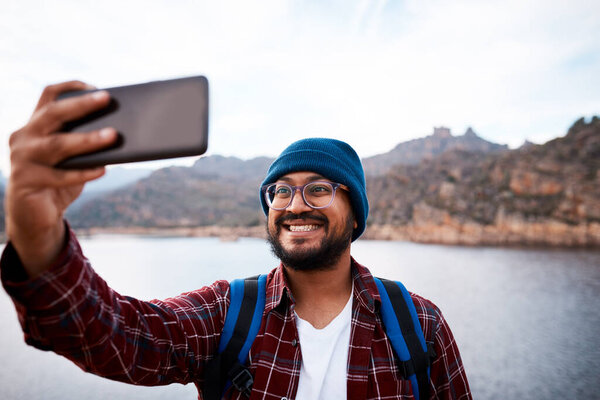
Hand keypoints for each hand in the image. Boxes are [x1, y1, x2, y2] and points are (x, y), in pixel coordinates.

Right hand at [6, 81, 117, 276]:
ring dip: (88, 139)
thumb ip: (84, 143)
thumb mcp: (71, 158)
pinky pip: (59, 176)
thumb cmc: (59, 181)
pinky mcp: (25, 181)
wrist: (35, 216)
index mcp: (35, 125)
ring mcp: (21, 158)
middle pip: (53, 113)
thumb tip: (119, 132)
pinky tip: (102, 170)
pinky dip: (82, 173)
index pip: (49, 95)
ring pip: (58, 144)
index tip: (96, 87)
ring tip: (113, 135)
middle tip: (106, 98)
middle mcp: (24, 136)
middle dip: (81, 105)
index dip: (71, 87)